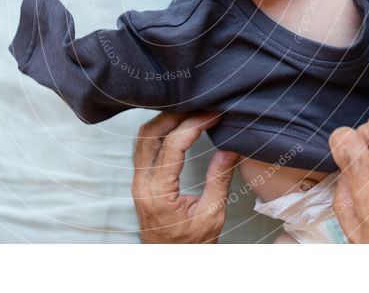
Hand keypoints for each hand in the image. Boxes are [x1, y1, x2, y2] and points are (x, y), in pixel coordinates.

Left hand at [132, 112, 238, 243]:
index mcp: (157, 192)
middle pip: (150, 134)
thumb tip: (230, 148)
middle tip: (201, 106)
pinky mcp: (141, 181)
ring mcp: (138, 181)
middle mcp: (141, 183)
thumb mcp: (212, 215)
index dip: (193, 124)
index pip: (172, 146)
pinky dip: (160, 131)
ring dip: (165, 120)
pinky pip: (144, 147)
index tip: (213, 114)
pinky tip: (177, 125)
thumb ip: (218, 180)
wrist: (171, 262)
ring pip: (144, 137)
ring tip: (191, 111)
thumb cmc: (192, 245)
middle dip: (175, 114)